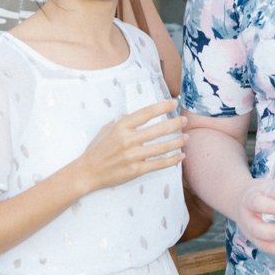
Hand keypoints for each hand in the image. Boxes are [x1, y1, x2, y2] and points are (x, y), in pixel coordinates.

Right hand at [71, 100, 186, 194]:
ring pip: (162, 147)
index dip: (162, 106)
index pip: (146, 113)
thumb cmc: (98, 148)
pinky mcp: (136, 170)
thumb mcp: (107, 128)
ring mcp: (133, 156)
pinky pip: (159, 164)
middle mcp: (128, 140)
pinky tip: (181, 156)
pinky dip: (172, 160)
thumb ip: (124, 120)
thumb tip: (140, 114)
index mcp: (121, 126)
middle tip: (184, 120)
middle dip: (175, 124)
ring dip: (177, 142)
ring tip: (186, 137)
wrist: (88, 172)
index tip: (174, 102)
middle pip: (158, 130)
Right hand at [232, 178, 274, 256]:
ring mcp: (250, 228)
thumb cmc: (263, 191)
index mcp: (256, 193)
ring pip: (261, 240)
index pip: (268, 198)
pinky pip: (267, 248)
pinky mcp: (254, 239)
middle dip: (274, 231)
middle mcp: (249, 212)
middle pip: (257, 225)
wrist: (237, 199)